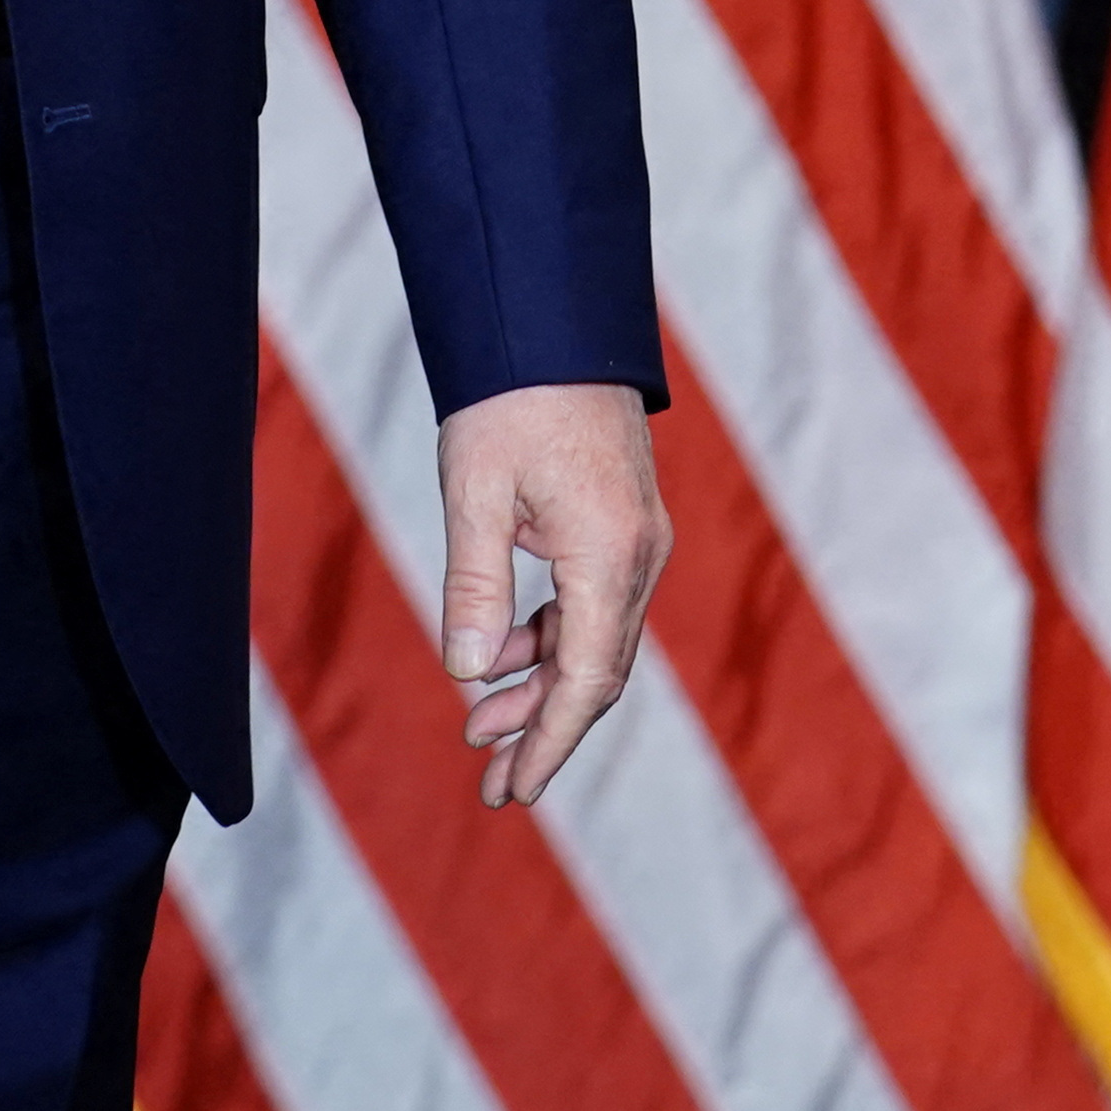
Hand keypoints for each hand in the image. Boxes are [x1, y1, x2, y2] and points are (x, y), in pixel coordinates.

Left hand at [435, 380, 665, 809]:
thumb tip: (469, 673)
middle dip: (546, 731)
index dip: (551, 742)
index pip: (586, 678)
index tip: (517, 791)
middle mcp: (641, 553)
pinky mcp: (625, 522)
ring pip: (598, 640)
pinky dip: (553, 640)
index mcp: (610, 553)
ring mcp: (639, 538)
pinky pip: (596, 604)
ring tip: (481, 728)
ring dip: (543, 687)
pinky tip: (505, 659)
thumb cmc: (509, 397)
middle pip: (600, 671)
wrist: (555, 318)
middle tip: (493, 786)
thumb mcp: (474, 492)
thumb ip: (475, 588)